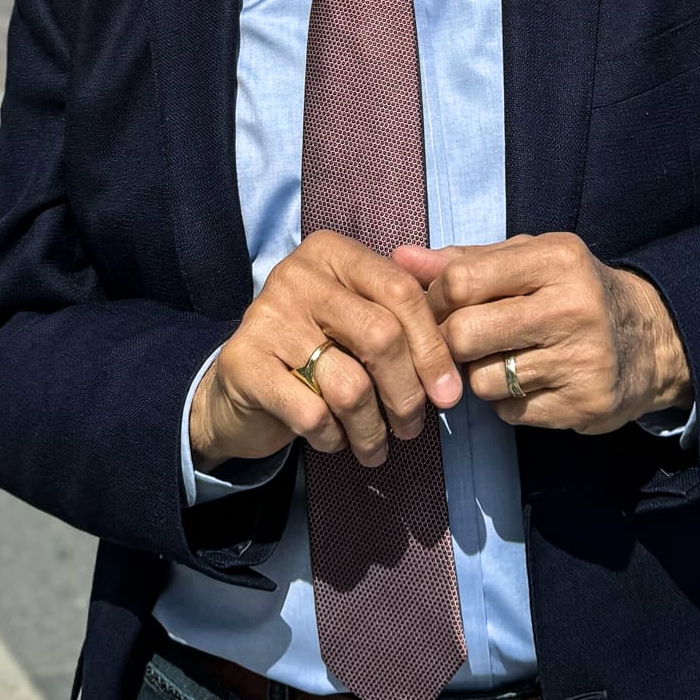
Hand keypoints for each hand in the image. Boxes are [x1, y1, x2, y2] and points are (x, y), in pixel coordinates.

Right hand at [189, 232, 462, 476]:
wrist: (239, 388)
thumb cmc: (317, 352)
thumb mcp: (359, 321)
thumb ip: (405, 319)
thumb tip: (460, 354)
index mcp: (333, 253)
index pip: (401, 291)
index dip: (433, 348)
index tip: (449, 394)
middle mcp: (297, 274)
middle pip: (381, 337)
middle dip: (407, 394)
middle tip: (412, 428)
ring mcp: (266, 316)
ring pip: (350, 385)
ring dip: (372, 430)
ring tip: (375, 447)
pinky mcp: (244, 362)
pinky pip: (313, 413)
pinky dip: (334, 438)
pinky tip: (334, 440)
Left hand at [401, 233, 691, 433]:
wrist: (652, 341)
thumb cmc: (572, 292)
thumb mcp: (529, 260)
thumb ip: (465, 260)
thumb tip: (400, 258)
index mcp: (556, 260)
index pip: (462, 280)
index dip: (435, 299)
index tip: (439, 307)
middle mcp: (573, 308)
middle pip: (465, 334)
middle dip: (449, 343)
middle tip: (458, 342)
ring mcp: (581, 361)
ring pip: (481, 381)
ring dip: (477, 376)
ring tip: (500, 360)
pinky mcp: (584, 406)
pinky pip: (509, 413)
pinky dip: (506, 402)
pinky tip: (528, 383)